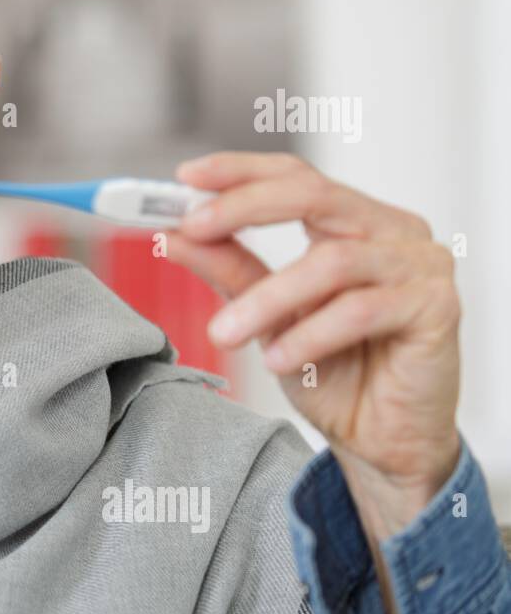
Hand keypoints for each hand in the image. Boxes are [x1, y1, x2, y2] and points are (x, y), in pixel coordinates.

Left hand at [163, 151, 461, 537]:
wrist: (382, 441)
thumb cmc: (336, 374)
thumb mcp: (268, 316)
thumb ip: (230, 269)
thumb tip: (176, 233)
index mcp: (354, 221)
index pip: (295, 176)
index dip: (239, 171)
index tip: (184, 179)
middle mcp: (393, 231)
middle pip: (313, 194)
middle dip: (243, 207)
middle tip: (192, 229)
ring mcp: (420, 264)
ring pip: (330, 261)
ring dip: (267, 297)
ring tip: (224, 334)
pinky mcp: (437, 306)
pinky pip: (361, 310)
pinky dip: (311, 334)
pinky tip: (280, 358)